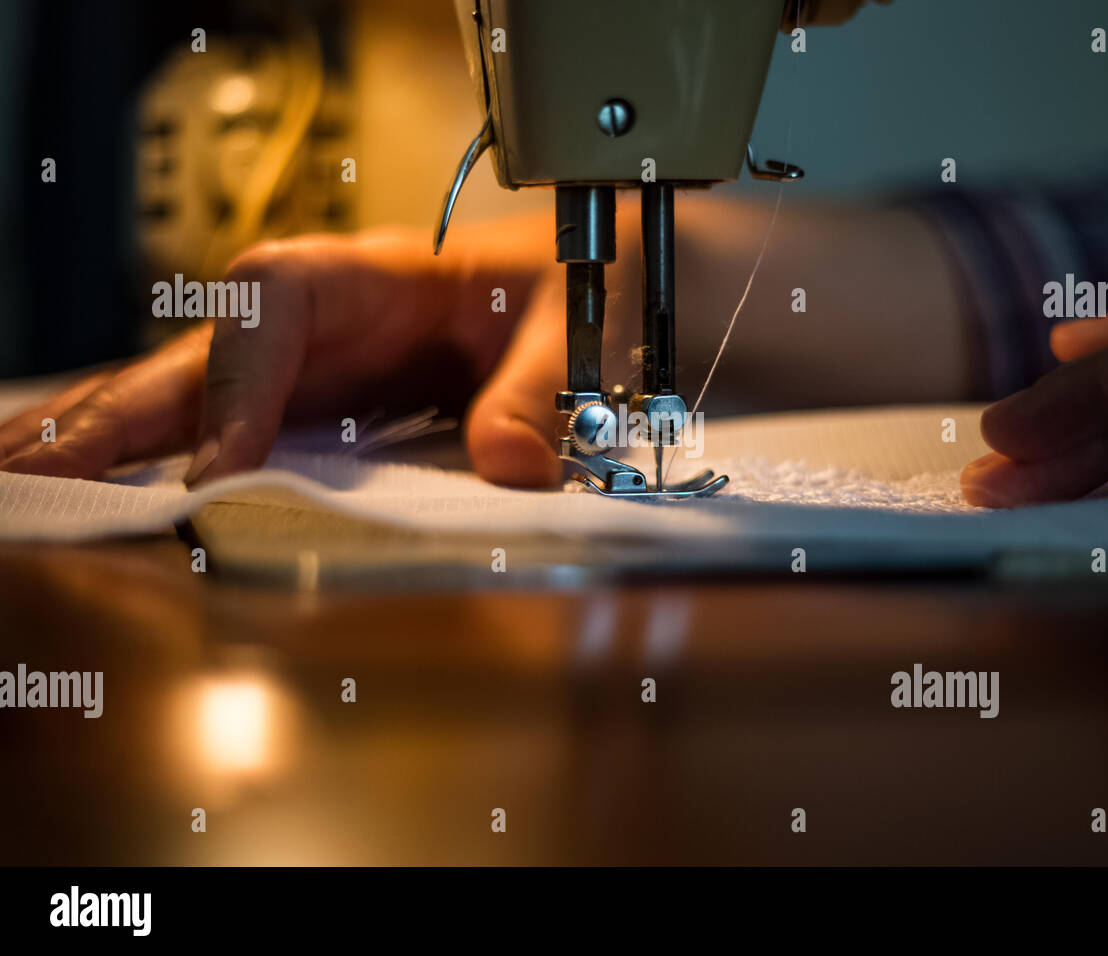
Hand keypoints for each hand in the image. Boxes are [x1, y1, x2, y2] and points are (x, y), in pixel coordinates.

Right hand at [0, 223, 568, 488]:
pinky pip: (216, 430)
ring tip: (32, 485)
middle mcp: (321, 317)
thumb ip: (536, 393)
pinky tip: (101, 494)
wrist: (568, 289)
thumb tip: (508, 465)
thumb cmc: (558, 287)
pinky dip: (153, 459)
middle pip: (199, 350)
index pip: (274, 300)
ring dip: (106, 437)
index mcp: (377, 272)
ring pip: (186, 393)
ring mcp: (303, 363)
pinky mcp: (305, 407)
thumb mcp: (565, 328)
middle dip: (117, 410)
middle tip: (42, 474)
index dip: (237, 381)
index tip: (216, 466)